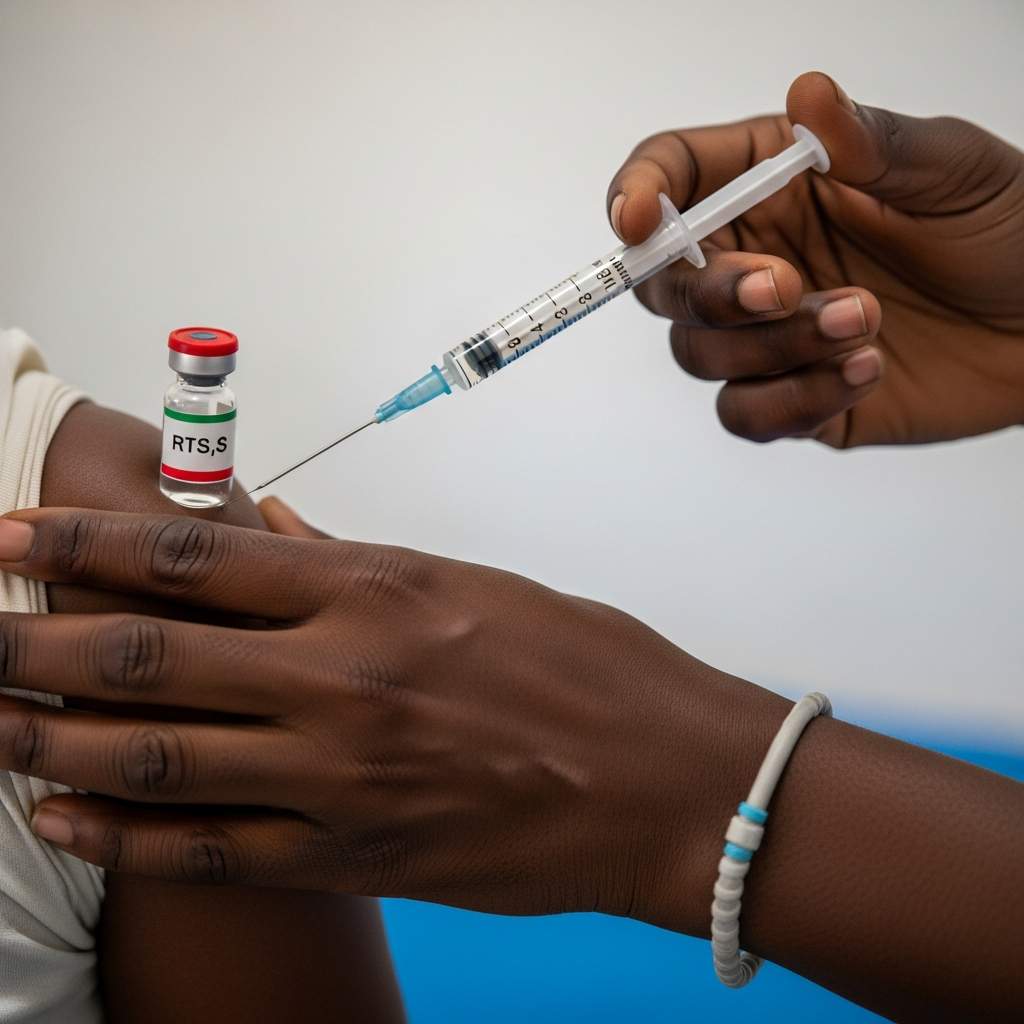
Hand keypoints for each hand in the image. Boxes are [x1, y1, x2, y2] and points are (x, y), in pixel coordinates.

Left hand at [0, 504, 781, 930]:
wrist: (664, 781)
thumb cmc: (586, 665)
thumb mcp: (472, 583)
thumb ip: (355, 564)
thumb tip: (271, 532)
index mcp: (376, 592)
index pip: (194, 556)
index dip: (87, 543)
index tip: (13, 535)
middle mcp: (343, 679)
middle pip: (149, 655)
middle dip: (34, 642)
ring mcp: (341, 778)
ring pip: (160, 754)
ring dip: (54, 736)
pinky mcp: (354, 854)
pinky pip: (212, 847)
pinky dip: (125, 830)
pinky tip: (64, 812)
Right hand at [608, 71, 1023, 445]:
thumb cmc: (1009, 229)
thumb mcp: (950, 169)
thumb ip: (871, 143)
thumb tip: (810, 94)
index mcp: (775, 184)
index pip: (673, 179)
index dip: (637, 195)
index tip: (639, 220)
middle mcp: (757, 258)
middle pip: (666, 285)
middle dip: (713, 292)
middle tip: (784, 287)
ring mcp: (768, 337)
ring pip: (702, 355)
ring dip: (772, 347)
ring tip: (866, 322)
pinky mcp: (792, 398)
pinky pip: (747, 415)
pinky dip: (792, 401)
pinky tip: (864, 372)